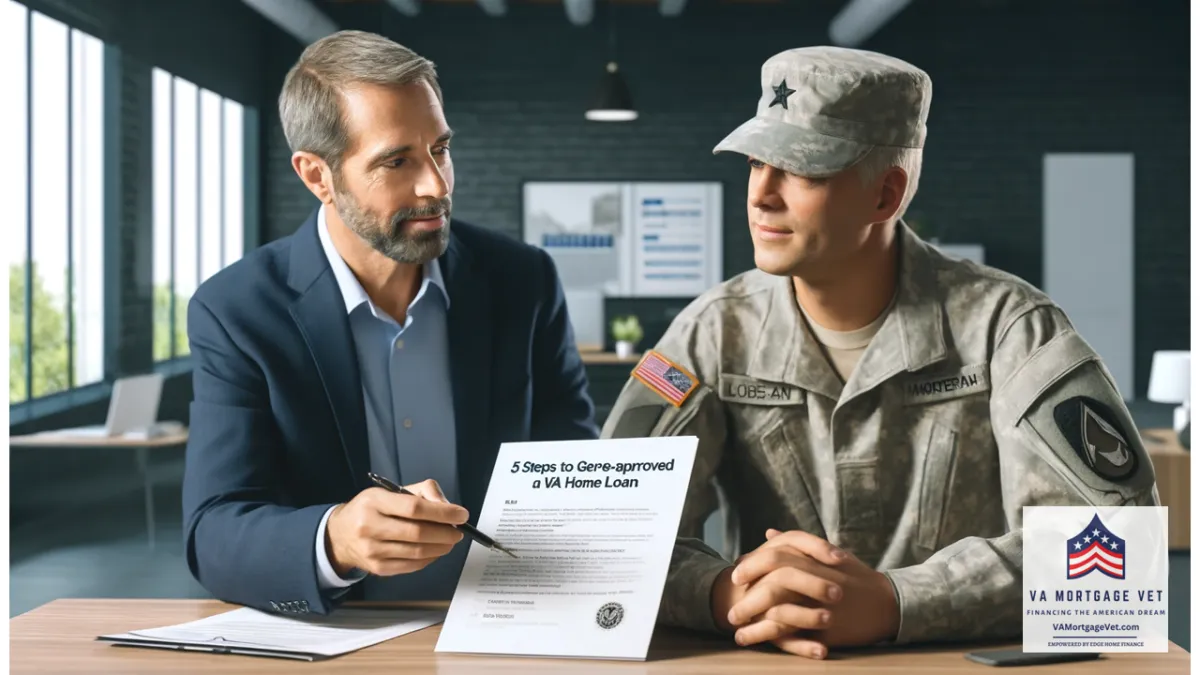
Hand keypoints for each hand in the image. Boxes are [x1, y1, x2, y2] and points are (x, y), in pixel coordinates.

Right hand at [325, 479, 467, 576]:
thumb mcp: (392, 491)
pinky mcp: (377, 568)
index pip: (414, 508)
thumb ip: (423, 493)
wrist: (340, 535)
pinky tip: (435, 551)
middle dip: (445, 533)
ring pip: (417, 552)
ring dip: (441, 547)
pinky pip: (411, 566)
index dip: (442, 513)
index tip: (461, 515)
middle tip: (458, 531)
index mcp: (374, 501)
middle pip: (417, 533)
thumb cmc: (371, 509)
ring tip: (450, 540)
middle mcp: (369, 526)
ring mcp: (372, 550)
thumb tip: (448, 508)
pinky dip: (429, 559)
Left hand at [725, 529, 899, 657]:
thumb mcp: (829, 555)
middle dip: (748, 597)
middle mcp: (817, 582)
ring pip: (780, 612)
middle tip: (731, 609)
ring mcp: (823, 606)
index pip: (776, 557)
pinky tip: (758, 642)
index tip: (735, 574)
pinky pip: (795, 635)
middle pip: (774, 585)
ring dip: (754, 623)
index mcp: (816, 561)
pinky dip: (773, 638)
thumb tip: (768, 533)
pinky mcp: (828, 630)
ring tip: (736, 630)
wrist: (889, 603)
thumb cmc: (856, 578)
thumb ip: (797, 545)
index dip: (752, 565)